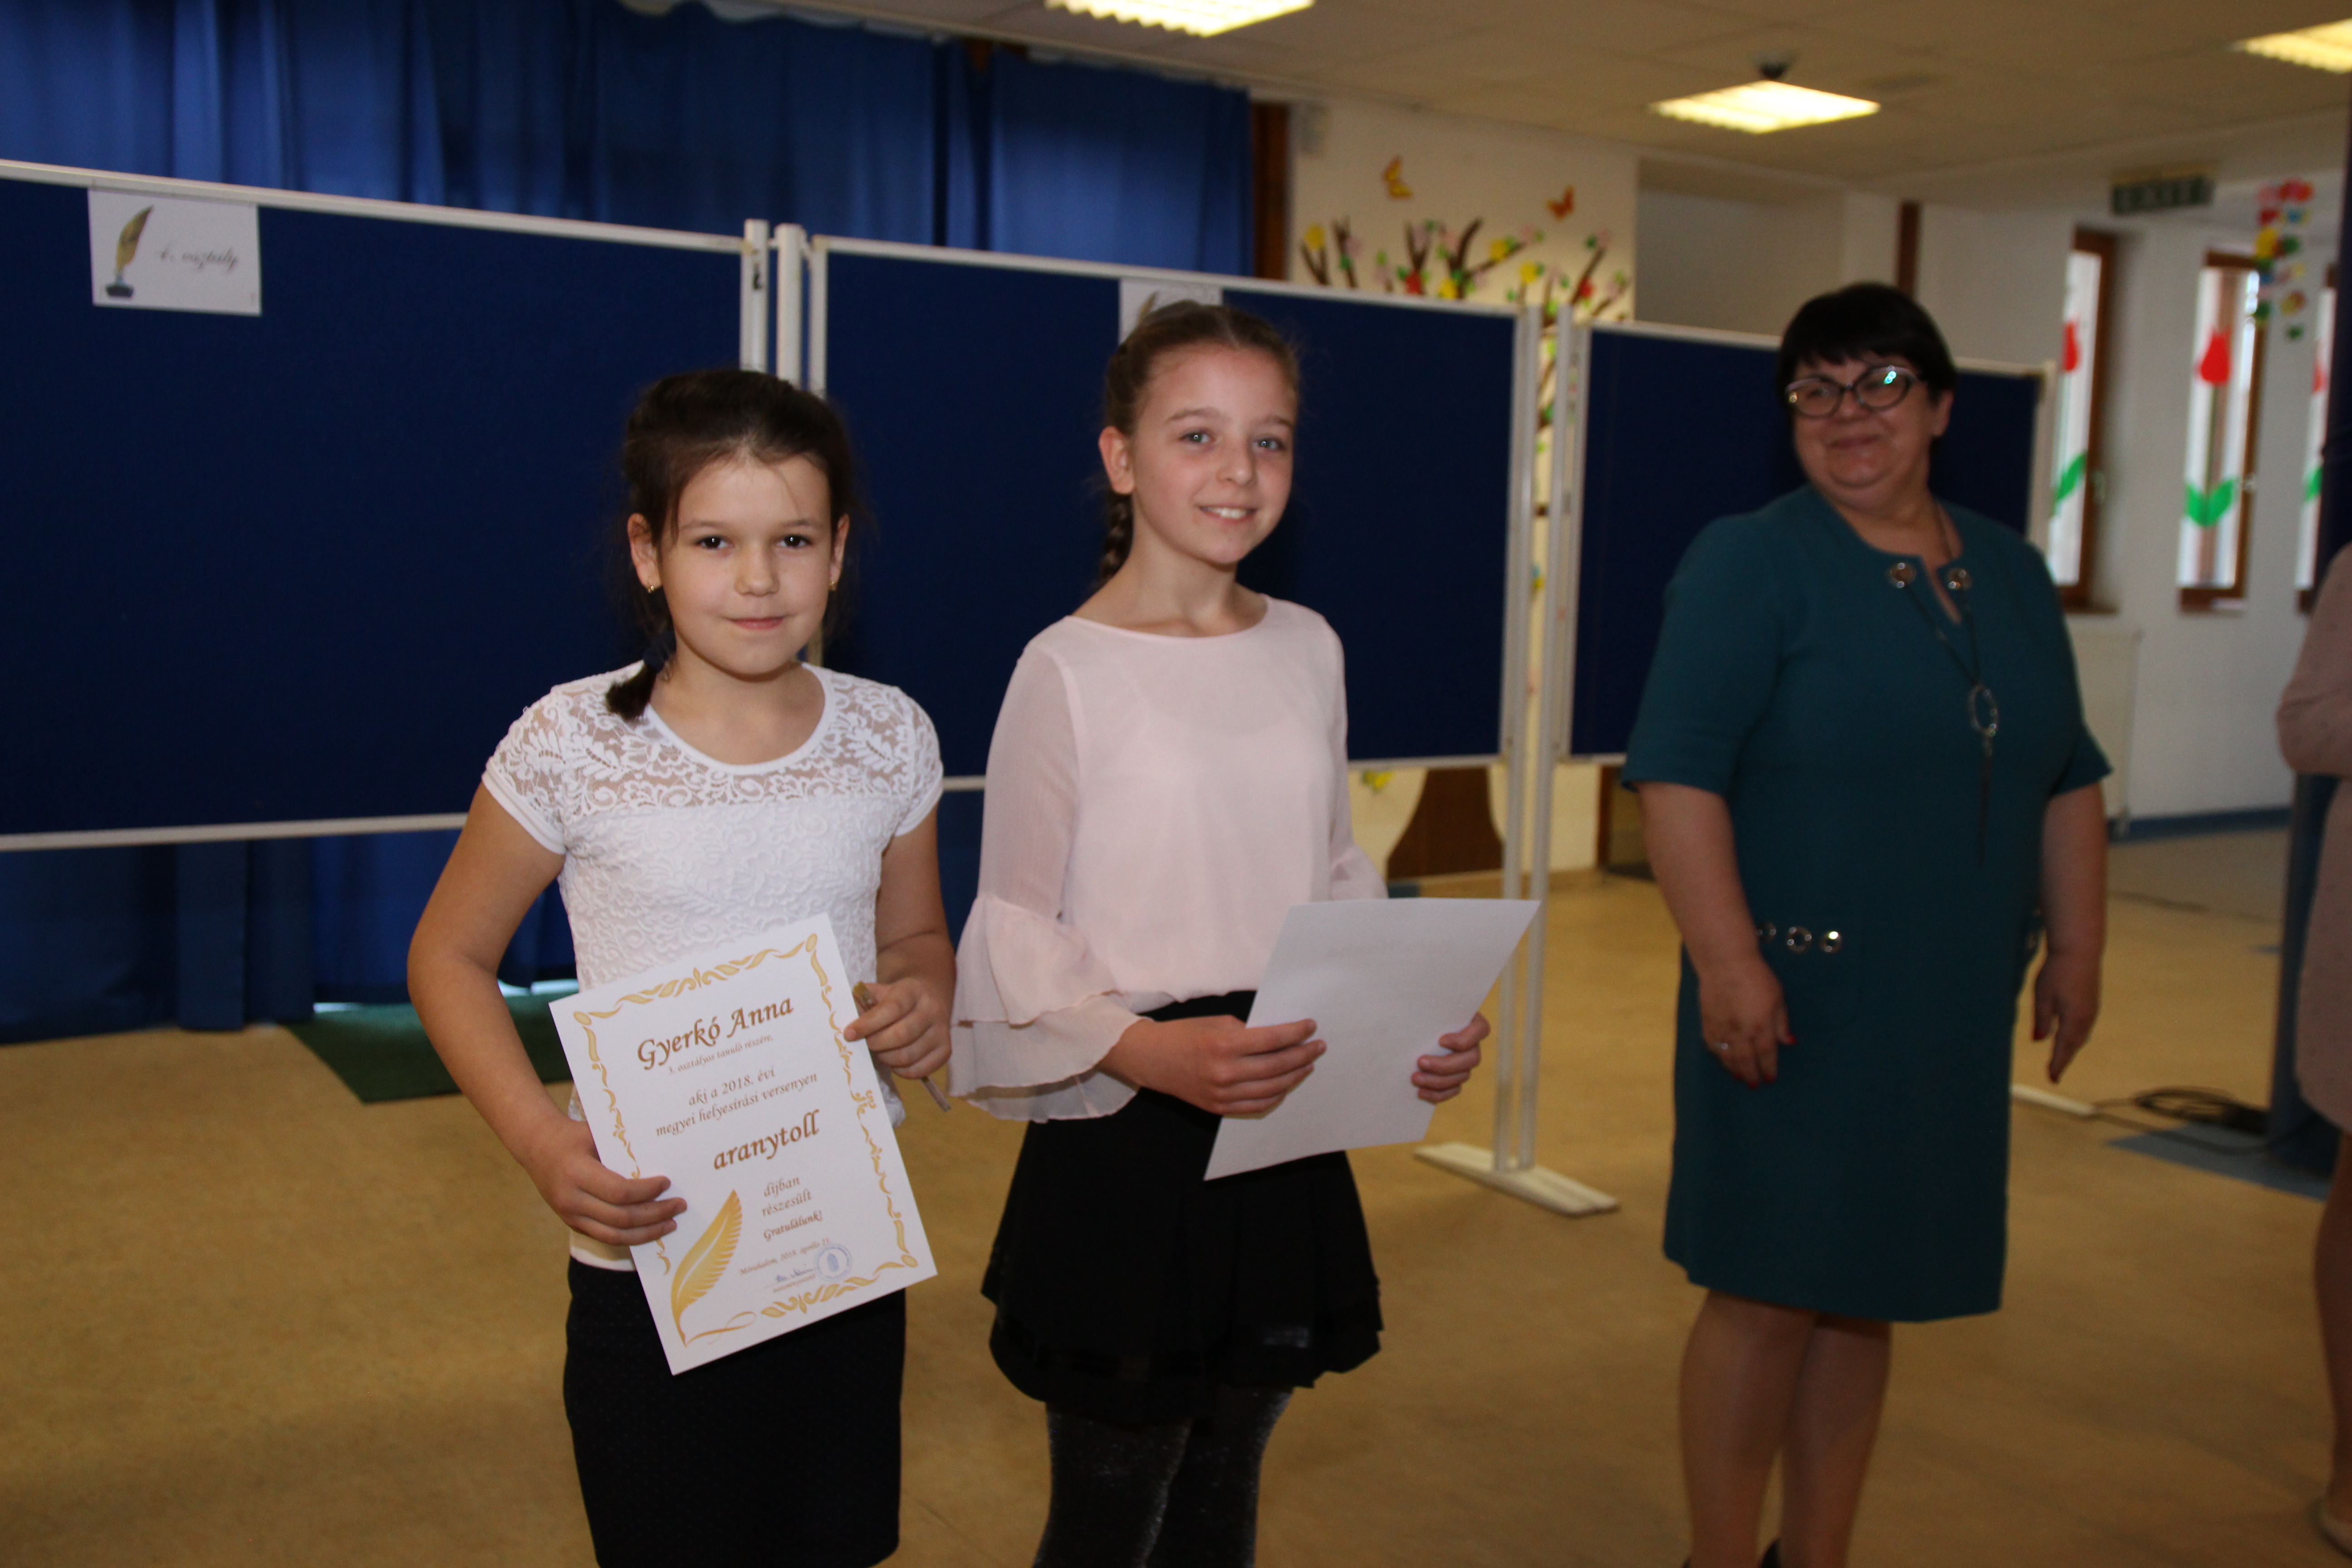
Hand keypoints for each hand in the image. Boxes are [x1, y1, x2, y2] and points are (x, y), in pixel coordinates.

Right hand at [517, 1116, 684, 1246]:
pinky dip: (630, 1236)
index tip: (667, 1183)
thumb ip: (622, 1150)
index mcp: (576, 1173)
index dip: (647, 1192)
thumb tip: (662, 1157)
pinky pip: (605, 1236)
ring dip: (647, 1233)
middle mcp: (571, 1199)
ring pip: (614, 1235)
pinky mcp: (572, 1224)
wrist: (537, 1146)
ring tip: (671, 1225)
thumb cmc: (573, 1136)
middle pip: (621, 1218)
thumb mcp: (595, 1135)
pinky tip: (649, 1230)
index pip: (619, 1192)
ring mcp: (569, 1215)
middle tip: (679, 1206)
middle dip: (655, 1214)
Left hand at [845, 976, 949, 1082]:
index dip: (868, 1024)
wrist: (927, 1000)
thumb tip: (842, 1018)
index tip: (848, 1034)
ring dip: (887, 1058)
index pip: (891, 1009)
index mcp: (912, 991)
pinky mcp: (946, 1050)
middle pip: (902, 1035)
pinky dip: (901, 1071)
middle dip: (877, 1044)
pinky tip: (894, 1061)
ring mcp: (942, 1031)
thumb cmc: (895, 999)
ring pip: (909, 1055)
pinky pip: (920, 1070)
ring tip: (880, 1052)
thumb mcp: (879, 992)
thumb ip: (861, 1002)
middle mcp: (932, 1009)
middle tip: (866, 1044)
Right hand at [1103, 1014, 1323, 1116]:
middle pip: (1277, 1065)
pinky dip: (1275, 1097)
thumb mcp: (1217, 1023)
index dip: (1296, 1033)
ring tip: (1306, 1065)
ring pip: (1272, 1089)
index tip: (1311, 1026)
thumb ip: (1248, 1032)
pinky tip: (1285, 1085)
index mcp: (1224, 1044)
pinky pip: (1257, 1106)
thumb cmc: (1185, 1034)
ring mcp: (1222, 1094)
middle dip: (1303, 1055)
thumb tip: (1280, 1037)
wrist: (1153, 1059)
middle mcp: (1225, 1072)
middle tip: (1318, 1047)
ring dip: (1294, 1076)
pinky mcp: (1219, 1107)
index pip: (1273, 1040)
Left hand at [1414, 1013, 1488, 1102]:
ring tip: (1415, 1078)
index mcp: (1470, 1022)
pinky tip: (1420, 1093)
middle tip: (1420, 1062)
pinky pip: (1453, 1090)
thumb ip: (1423, 1006)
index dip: (1464, 1039)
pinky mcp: (1456, 1077)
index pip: (1480, 1030)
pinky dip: (1438, 1094)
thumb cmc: (1418, 1012)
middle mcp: (1473, 1044)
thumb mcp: (1422, 1005)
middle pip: (1471, 1059)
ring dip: (1438, 1081)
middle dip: (1445, 1064)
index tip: (1441, 1040)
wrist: (1412, 1030)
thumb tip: (1411, 1005)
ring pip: (1462, 1076)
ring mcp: (1465, 1062)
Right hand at [1696, 954, 1791, 1086]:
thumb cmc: (1756, 976)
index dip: (1768, 1069)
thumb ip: (1781, 1022)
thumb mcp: (1778, 997)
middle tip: (1754, 1085)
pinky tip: (1722, 1059)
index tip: (1770, 1079)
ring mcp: (1722, 1028)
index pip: (1767, 1055)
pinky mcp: (1707, 1022)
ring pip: (1727, 1057)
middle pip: (1746, 1061)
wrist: (1725, 962)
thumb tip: (1789, 1042)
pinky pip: (1712, 1045)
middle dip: (1751, 1075)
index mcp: (1761, 1026)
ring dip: (1734, 1070)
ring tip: (1739, 1077)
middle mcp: (1741, 1032)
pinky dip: (1718, 1055)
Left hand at [2033, 945, 2099, 1082]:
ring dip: (2071, 1047)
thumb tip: (2039, 1040)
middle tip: (2054, 1072)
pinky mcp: (2092, 1000)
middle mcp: (2086, 1018)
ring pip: (2081, 1035)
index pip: (2063, 1048)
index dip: (2057, 1064)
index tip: (2052, 1079)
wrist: (2079, 950)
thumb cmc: (2057, 972)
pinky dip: (2076, 1035)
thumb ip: (2042, 1020)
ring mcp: (2092, 1009)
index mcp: (2073, 1020)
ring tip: (2061, 1057)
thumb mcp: (2042, 997)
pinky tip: (2070, 1035)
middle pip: (2074, 1045)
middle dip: (2064, 1058)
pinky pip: (2084, 1025)